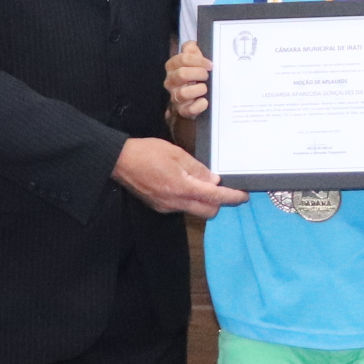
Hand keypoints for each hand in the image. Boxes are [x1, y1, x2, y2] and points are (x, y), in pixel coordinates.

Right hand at [113, 135, 247, 216]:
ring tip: (203, 183)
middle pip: (208, 211)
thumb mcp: (176, 154)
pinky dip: (189, 199)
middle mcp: (176, 202)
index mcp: (182, 187)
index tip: (244, 196)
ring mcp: (166, 207)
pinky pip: (181, 207)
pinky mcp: (159, 207)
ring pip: (195, 210)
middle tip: (224, 188)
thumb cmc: (148, 152)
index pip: (215, 197)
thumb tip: (214, 179)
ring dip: (204, 201)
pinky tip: (185, 185)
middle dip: (220, 202)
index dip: (232, 197)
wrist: (119, 161)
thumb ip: (197, 169)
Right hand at [163, 43, 211, 120]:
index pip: (182, 59)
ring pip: (183, 93)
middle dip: (198, 73)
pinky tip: (205, 101)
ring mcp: (175, 97)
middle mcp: (171, 81)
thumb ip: (191, 50)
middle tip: (207, 75)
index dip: (199, 60)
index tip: (210, 65)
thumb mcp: (194, 60)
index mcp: (172, 66)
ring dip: (198, 89)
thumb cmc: (195, 75)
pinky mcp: (182, 110)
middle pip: (182, 74)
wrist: (195, 97)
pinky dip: (198, 105)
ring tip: (205, 88)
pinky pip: (188, 110)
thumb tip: (192, 44)